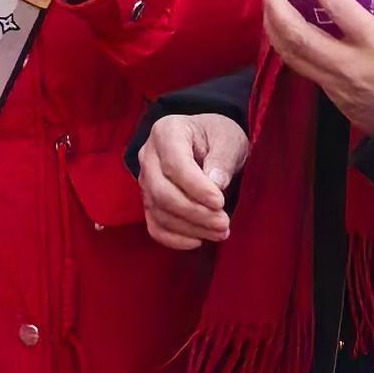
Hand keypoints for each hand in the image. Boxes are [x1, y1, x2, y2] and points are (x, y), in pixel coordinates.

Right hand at [140, 109, 248, 250]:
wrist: (207, 142)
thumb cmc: (218, 136)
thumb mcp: (228, 139)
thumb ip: (222, 159)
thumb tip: (215, 184)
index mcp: (167, 132)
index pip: (174, 164)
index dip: (196, 187)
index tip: (220, 202)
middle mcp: (148, 156)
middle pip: (162, 192)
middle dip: (194, 212)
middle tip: (223, 223)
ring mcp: (144, 180)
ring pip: (159, 211)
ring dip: (190, 228)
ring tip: (220, 232)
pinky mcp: (149, 201)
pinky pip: (154, 226)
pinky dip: (174, 238)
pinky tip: (198, 241)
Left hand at [261, 0, 373, 137]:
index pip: (337, 6)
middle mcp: (348, 64)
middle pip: (299, 35)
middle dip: (276, 7)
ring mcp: (334, 82)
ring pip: (290, 54)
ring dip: (272, 27)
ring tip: (268, 3)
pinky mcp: (327, 94)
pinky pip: (298, 67)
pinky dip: (284, 45)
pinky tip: (280, 29)